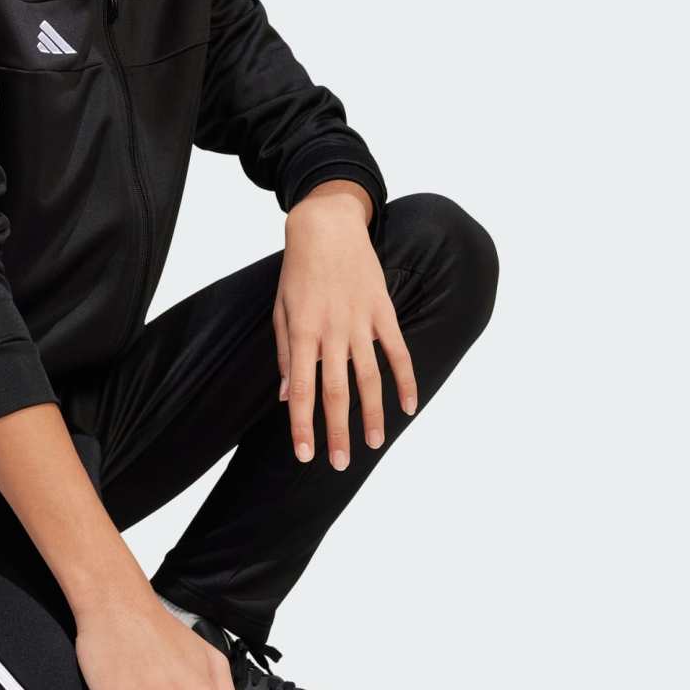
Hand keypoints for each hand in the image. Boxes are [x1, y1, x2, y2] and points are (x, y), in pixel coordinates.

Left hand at [278, 184, 417, 468]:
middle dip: (338, 431)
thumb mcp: (280, 309)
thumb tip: (289, 396)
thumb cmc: (297, 270)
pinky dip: (406, 379)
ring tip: (375, 444)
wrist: (325, 226)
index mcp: (302, 332)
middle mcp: (332, 331)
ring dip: (372, 414)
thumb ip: (286, 354)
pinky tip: (409, 406)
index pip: (302, 390)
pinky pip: (397, 351)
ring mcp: (360, 321)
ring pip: (369, 377)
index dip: (303, 425)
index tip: (305, 455)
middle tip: (339, 463)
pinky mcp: (383, 310)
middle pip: (337, 392)